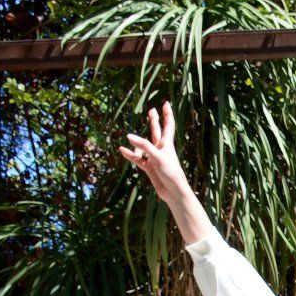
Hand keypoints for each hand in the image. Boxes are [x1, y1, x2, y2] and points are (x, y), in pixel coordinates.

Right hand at [119, 102, 210, 244]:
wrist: (173, 192)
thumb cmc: (170, 173)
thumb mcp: (157, 157)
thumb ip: (144, 146)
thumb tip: (128, 136)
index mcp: (167, 144)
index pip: (168, 125)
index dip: (167, 114)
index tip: (165, 103)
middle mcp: (161, 149)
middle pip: (156, 131)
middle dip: (154, 120)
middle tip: (151, 110)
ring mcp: (154, 158)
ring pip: (144, 145)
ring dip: (136, 143)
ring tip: (129, 140)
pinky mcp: (149, 167)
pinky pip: (137, 159)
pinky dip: (130, 155)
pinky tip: (122, 150)